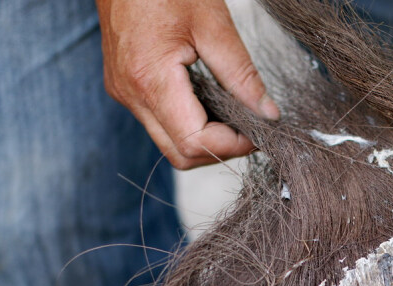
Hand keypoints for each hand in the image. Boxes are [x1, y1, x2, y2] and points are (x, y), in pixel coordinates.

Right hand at [96, 0, 279, 168]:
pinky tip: (210, 102)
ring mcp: (126, 94)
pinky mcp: (126, 88)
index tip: (258, 133)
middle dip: (220, 150)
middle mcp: (132, 95)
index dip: (232, 145)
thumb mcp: (213, 24)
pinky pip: (161, 123)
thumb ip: (242, 75)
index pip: (194, 142)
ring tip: (233, 114)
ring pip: (170, 143)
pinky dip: (190, 123)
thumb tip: (267, 113)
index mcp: (149, 80)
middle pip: (180, 154)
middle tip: (250, 130)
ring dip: (205, 139)